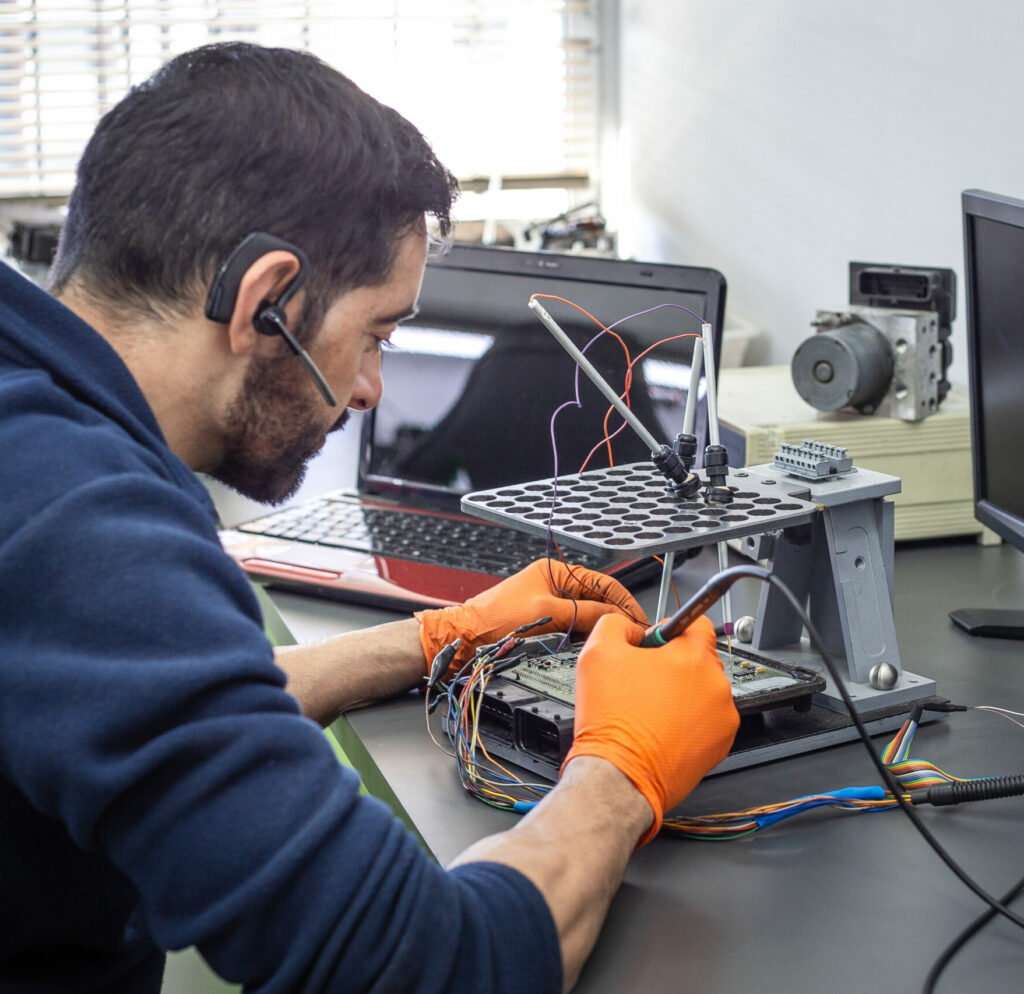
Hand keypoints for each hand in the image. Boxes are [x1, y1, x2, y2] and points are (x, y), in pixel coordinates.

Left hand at [414, 558, 646, 672]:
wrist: (462, 642)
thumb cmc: (492, 621)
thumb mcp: (545, 614)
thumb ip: (583, 613)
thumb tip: (615, 617)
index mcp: (555, 572)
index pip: (603, 583)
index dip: (625, 602)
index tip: (641, 621)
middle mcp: (554, 586)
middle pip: (598, 601)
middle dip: (616, 618)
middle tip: (635, 637)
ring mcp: (549, 607)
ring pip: (587, 618)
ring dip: (601, 631)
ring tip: (616, 644)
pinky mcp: (543, 626)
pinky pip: (574, 631)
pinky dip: (585, 640)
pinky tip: (592, 650)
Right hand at [562, 612, 738, 845]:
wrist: (618, 776)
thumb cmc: (611, 722)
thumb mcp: (597, 652)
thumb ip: (617, 624)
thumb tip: (630, 628)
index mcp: (692, 656)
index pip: (697, 623)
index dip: (669, 629)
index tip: (656, 643)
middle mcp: (716, 685)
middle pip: (698, 659)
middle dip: (673, 665)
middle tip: (643, 681)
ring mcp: (723, 717)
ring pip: (703, 691)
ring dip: (682, 694)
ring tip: (650, 710)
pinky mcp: (721, 745)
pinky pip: (707, 720)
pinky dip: (689, 721)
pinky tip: (662, 728)